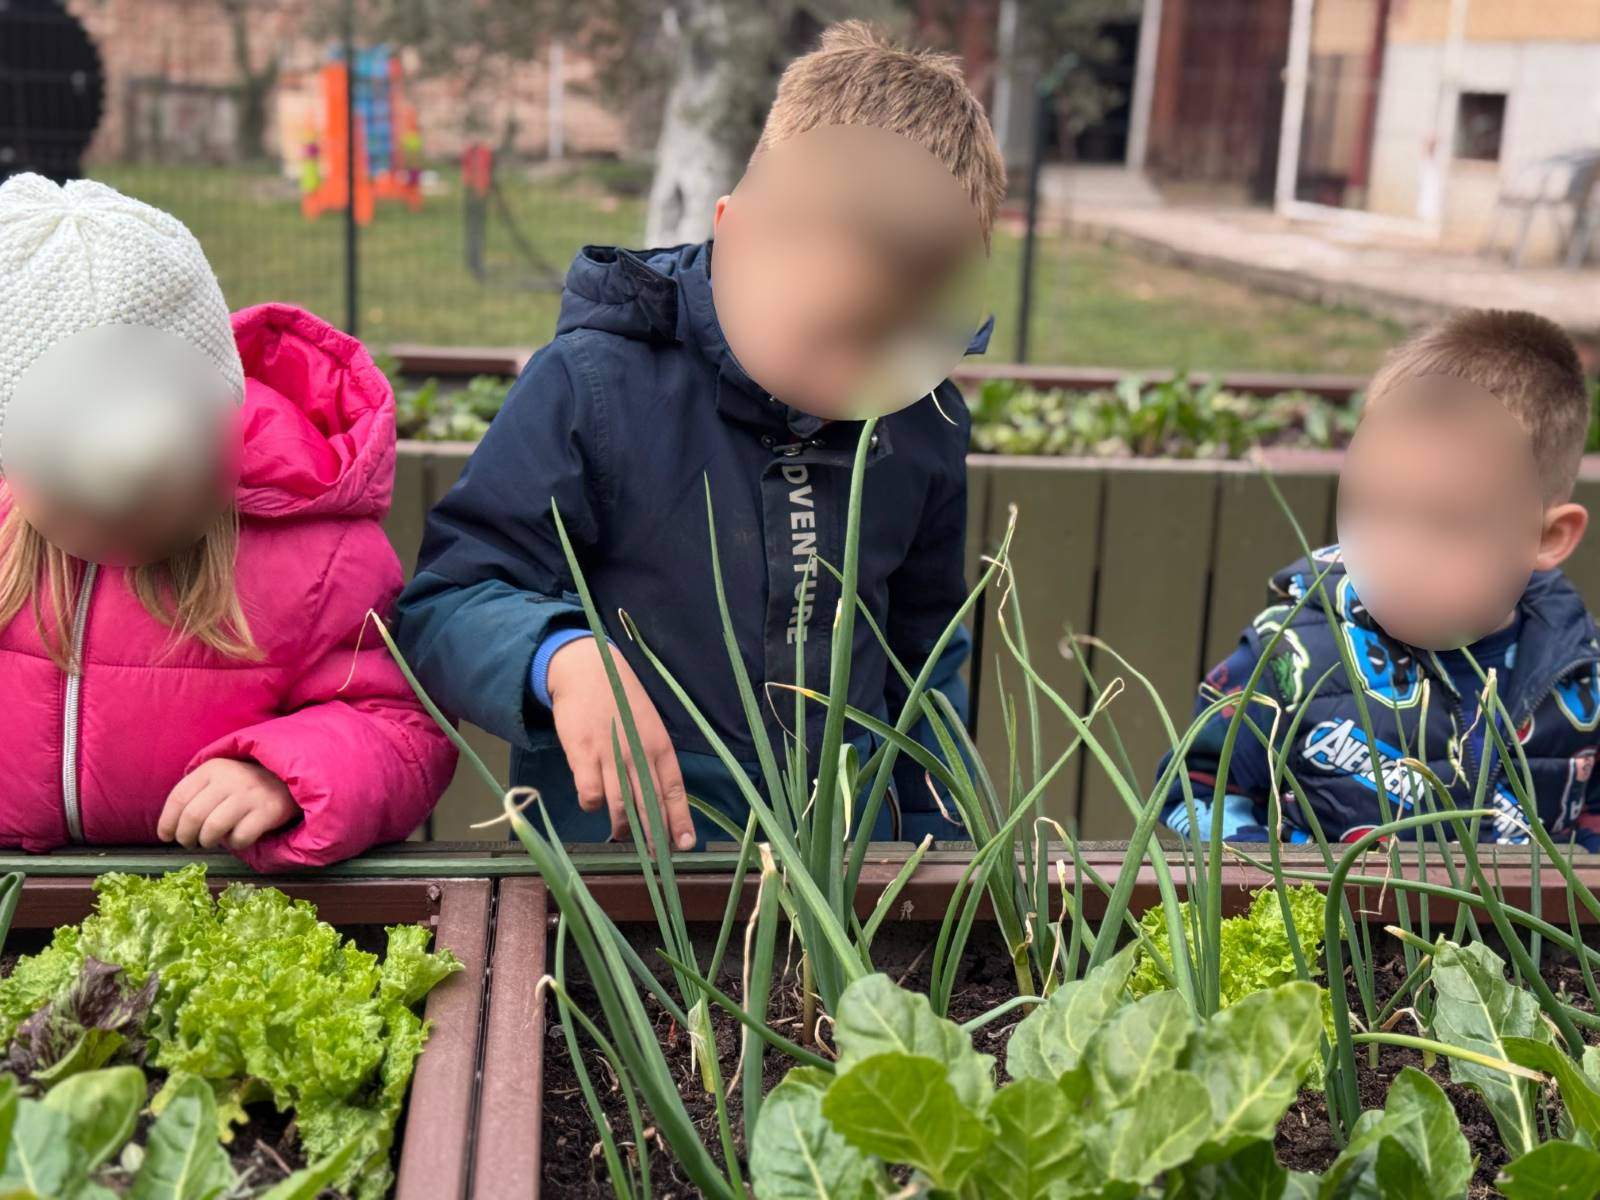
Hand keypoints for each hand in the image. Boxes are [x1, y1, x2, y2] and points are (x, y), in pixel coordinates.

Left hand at [158, 759, 298, 850]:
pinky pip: (240, 837)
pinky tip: (237, 838)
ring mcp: (250, 794)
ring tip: (209, 841)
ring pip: (213, 828)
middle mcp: (230, 779)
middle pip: (193, 815)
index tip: (166, 836)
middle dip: (185, 836)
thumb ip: (196, 793)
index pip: (179, 797)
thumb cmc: (244, 785)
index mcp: (212, 768)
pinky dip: (234, 844)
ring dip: (206, 841)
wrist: (287, 780)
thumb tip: (170, 826)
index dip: (167, 822)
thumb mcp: (218, 777)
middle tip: (188, 843)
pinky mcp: (268, 811)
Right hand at [547, 638, 694, 850]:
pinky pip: (589, 795)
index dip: (680, 820)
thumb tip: (659, 795)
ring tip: (621, 834)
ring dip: (621, 827)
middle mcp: (638, 753)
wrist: (586, 670)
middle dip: (654, 836)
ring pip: (619, 806)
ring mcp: (610, 755)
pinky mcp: (583, 755)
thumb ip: (653, 757)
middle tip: (657, 858)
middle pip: (649, 804)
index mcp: (660, 745)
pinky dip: (591, 805)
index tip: (685, 845)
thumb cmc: (620, 700)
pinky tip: (593, 801)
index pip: (674, 790)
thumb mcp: (648, 725)